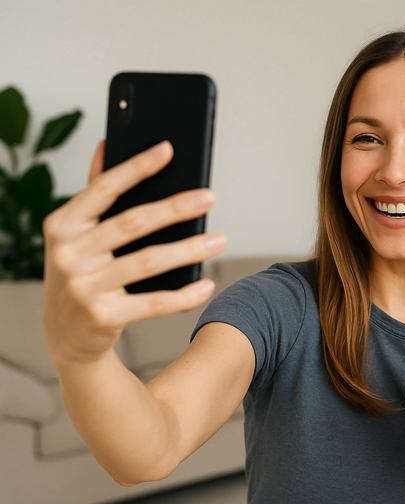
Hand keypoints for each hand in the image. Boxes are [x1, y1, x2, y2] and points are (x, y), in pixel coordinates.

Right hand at [42, 141, 226, 365]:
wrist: (66, 335)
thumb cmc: (81, 273)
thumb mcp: (77, 235)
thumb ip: (94, 193)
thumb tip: (108, 144)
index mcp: (61, 226)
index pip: (103, 189)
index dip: (136, 168)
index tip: (168, 150)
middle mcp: (67, 254)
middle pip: (132, 223)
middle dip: (175, 208)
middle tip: (209, 197)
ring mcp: (84, 287)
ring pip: (148, 262)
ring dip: (189, 250)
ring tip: (220, 240)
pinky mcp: (103, 316)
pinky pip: (154, 302)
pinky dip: (184, 295)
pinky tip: (207, 285)